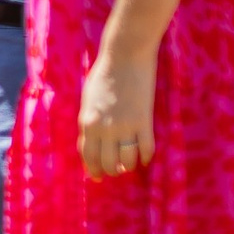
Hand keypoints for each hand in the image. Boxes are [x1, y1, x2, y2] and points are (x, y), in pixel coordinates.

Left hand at [77, 48, 156, 180]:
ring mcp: (124, 126)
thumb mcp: (88, 99)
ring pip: (125, 159)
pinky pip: (146, 148)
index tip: (97, 176)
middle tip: (116, 173)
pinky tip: (146, 159)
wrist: (125, 56)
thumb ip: (90, 118)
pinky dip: (146, 157)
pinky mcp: (143, 121)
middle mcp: (103, 128)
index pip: (87, 154)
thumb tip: (93, 137)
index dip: (92, 168)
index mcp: (86, 122)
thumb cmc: (104, 74)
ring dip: (128, 166)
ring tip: (130, 166)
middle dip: (110, 171)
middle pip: (106, 161)